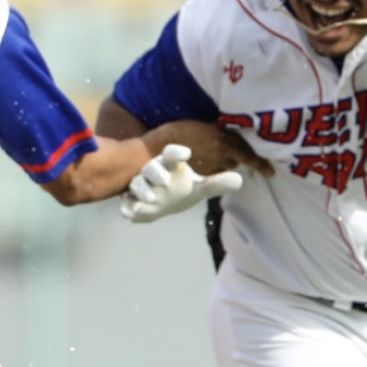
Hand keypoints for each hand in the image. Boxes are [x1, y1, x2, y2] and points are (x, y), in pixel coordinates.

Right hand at [120, 144, 245, 224]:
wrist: (159, 202)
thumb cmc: (179, 188)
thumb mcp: (199, 188)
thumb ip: (217, 184)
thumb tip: (240, 180)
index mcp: (169, 165)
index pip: (171, 154)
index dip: (176, 152)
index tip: (186, 154)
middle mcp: (152, 173)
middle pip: (151, 168)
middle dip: (155, 173)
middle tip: (165, 181)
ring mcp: (140, 187)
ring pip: (136, 184)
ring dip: (142, 190)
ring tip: (150, 199)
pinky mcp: (132, 201)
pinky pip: (126, 203)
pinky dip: (126, 208)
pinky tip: (129, 214)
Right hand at [159, 119, 266, 178]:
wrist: (154, 149)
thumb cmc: (177, 131)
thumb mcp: (204, 126)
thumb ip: (220, 132)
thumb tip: (231, 132)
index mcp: (224, 143)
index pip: (248, 156)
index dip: (260, 165)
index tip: (271, 173)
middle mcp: (219, 158)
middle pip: (236, 161)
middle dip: (237, 158)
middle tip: (236, 153)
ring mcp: (209, 168)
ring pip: (224, 168)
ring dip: (225, 163)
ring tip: (219, 157)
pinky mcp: (198, 175)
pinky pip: (212, 172)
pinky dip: (212, 167)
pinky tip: (205, 163)